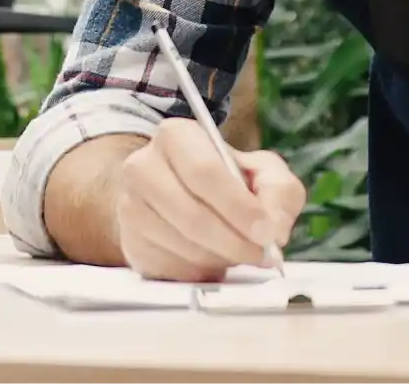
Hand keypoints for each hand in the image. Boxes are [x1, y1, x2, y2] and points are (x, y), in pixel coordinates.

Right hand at [113, 120, 305, 280]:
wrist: (179, 196)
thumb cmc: (226, 181)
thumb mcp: (262, 172)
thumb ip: (278, 192)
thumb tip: (274, 229)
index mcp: (176, 136)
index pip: (205, 172)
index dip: (239, 207)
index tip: (266, 232)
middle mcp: (143, 167)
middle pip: (192, 215)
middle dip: (234, 242)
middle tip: (262, 255)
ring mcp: (130, 208)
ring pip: (182, 246)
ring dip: (220, 258)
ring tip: (240, 253)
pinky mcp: (130, 244)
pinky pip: (170, 269)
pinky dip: (200, 272)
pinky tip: (214, 260)